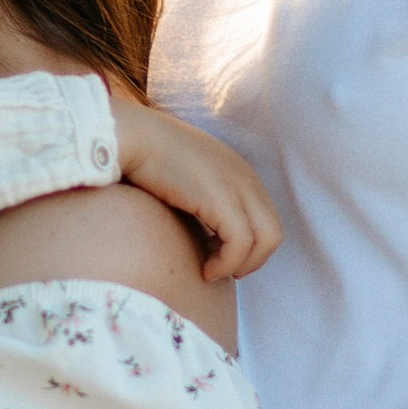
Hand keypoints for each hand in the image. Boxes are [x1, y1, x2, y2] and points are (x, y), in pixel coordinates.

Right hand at [111, 97, 280, 283]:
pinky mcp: (220, 198)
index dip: (248, 248)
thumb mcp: (189, 178)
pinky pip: (240, 244)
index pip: (265, 221)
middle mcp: (246, 179)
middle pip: (273, 233)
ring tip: (211, 270)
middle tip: (221, 270)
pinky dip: (226, 263)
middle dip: (252, 261)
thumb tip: (201, 225)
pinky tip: (204, 268)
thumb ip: (204, 197)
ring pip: (266, 241)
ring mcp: (237, 187)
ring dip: (240, 265)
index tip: (220, 258)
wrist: (133, 137)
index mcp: (241, 173)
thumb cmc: (148, 159)